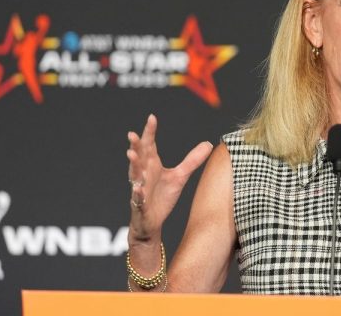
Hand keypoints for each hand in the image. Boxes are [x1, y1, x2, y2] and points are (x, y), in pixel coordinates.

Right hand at [127, 114, 212, 242]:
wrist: (152, 222)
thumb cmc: (162, 197)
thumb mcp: (180, 176)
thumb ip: (192, 160)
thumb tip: (209, 143)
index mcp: (152, 164)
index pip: (150, 144)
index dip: (150, 131)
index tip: (152, 117)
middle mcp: (144, 173)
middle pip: (139, 156)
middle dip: (136, 145)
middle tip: (133, 133)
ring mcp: (140, 188)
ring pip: (135, 175)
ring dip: (133, 165)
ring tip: (131, 154)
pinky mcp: (140, 204)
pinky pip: (137, 198)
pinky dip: (137, 193)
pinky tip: (138, 188)